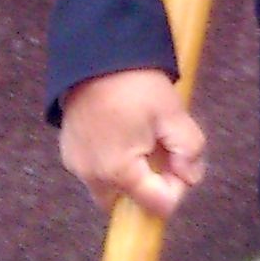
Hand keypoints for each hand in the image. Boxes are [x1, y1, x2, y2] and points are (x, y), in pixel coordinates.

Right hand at [58, 68, 207, 217]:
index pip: (157, 205)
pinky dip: (111, 163)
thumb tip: (190, 177)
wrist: (96, 55)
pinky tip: (122, 134)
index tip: (179, 160)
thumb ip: (189, 151)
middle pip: (129, 202)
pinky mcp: (69, 152)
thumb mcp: (173, 114)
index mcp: (118, 171)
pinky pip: (94, 171)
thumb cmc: (135, 84)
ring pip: (110, 188)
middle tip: (161, 151)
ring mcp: (76, 165)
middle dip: (149, 185)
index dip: (177, 187)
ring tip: (141, 138)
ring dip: (129, 174)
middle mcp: (91, 176)